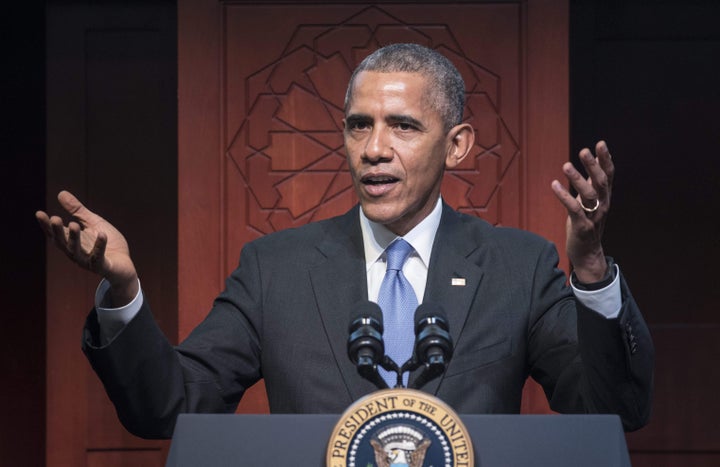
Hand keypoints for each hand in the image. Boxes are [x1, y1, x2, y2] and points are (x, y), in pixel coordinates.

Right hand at [36, 190, 138, 305]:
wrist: (124, 265)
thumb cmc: (108, 243)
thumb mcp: (93, 223)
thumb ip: (77, 211)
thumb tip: (61, 193)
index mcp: (72, 241)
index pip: (56, 233)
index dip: (47, 225)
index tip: (39, 213)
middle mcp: (76, 252)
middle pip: (63, 243)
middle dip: (58, 232)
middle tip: (55, 219)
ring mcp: (88, 261)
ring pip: (77, 251)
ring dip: (74, 238)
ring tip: (74, 224)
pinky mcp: (102, 266)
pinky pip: (99, 257)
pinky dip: (100, 246)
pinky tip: (102, 234)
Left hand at [551, 140, 613, 282]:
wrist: (588, 253)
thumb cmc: (587, 223)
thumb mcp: (592, 202)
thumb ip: (594, 183)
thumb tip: (596, 163)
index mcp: (605, 197)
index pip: (608, 175)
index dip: (605, 159)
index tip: (600, 143)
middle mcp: (603, 205)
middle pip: (600, 182)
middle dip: (593, 165)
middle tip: (584, 151)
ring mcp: (593, 216)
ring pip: (588, 195)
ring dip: (577, 179)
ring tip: (566, 165)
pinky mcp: (582, 226)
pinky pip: (574, 209)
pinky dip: (564, 196)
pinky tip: (554, 184)